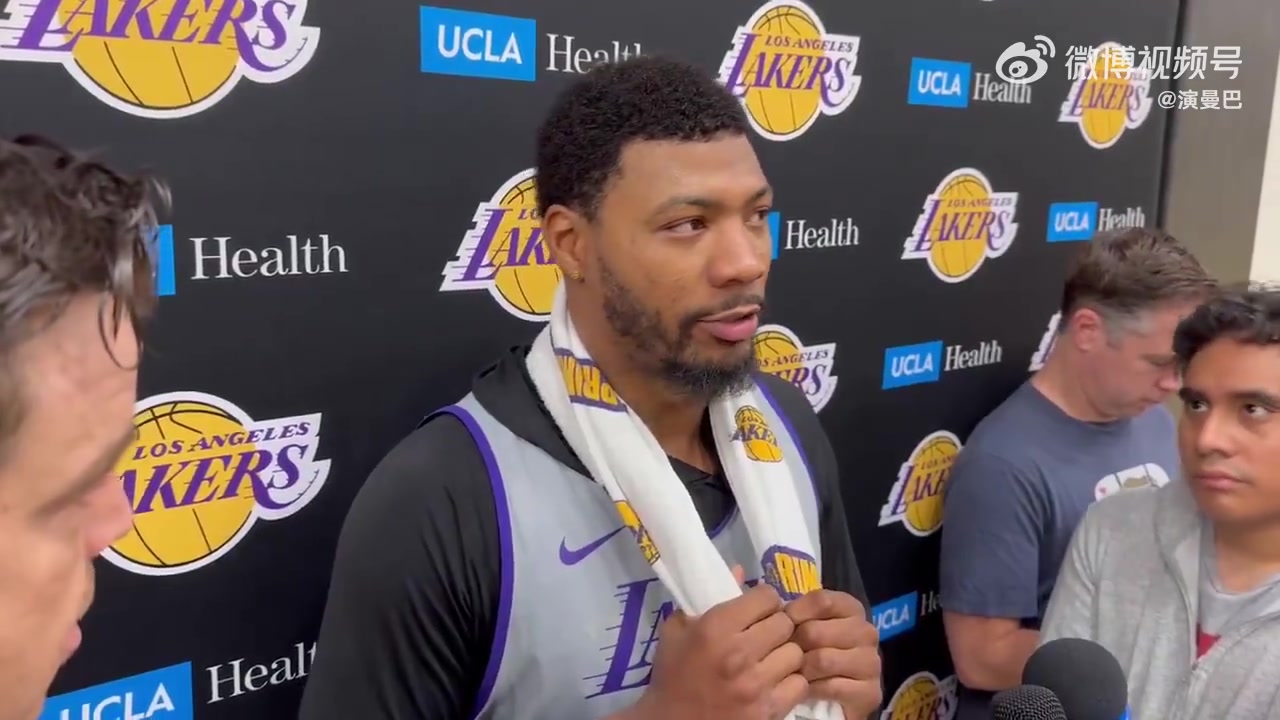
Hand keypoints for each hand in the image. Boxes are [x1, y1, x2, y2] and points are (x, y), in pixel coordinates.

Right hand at [633, 566, 807, 719]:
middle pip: (785, 623)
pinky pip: (799, 684)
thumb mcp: (678, 630)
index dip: (763, 600)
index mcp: (715, 628)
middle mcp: (738, 654)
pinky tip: (775, 681)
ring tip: (772, 658)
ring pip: (796, 653)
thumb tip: (740, 570)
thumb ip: (708, 597)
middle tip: (767, 633)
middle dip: (777, 625)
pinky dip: (790, 682)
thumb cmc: (672, 674)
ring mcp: (756, 685)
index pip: (765, 597)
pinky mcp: (768, 711)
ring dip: (786, 654)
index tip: (758, 609)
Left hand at [784, 590, 881, 717]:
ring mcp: (871, 662)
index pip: (821, 601)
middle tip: (781, 656)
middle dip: (793, 646)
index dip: (794, 613)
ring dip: (800, 670)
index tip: (782, 626)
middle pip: (815, 632)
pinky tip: (804, 690)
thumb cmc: (816, 653)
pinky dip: (811, 690)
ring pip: (821, 660)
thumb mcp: (806, 626)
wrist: (838, 697)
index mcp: (852, 609)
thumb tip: (777, 615)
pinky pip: (829, 687)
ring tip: (792, 673)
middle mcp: (867, 632)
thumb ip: (796, 614)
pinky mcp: (870, 692)